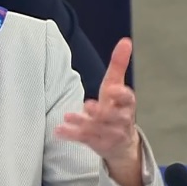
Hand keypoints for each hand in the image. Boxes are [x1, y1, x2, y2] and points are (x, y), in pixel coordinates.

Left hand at [56, 38, 139, 162]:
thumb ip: (119, 65)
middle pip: (114, 117)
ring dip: (83, 123)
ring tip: (68, 116)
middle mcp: (121, 120)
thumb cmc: (117, 108)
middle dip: (102, 112)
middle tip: (88, 106)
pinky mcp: (97, 144)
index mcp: (126, 104)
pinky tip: (58, 130)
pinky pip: (84, 139)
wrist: (122, 144)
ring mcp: (109, 134)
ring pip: (97, 129)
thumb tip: (126, 40)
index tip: (113, 90)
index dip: (121, 95)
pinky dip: (71, 135)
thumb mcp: (117, 85)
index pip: (128, 99)